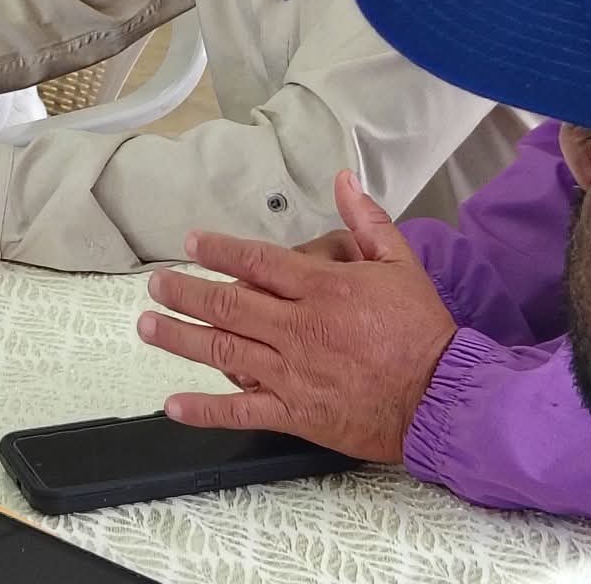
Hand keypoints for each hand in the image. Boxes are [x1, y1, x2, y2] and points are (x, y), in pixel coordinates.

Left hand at [137, 171, 457, 464]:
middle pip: (228, 304)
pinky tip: (172, 405)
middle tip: (155, 285)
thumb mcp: (401, 264)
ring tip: (147, 327)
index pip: (257, 261)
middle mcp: (297, 327)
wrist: (443, 397)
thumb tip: (344, 179)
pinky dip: (204, 410)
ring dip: (180, 338)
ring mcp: (291, 371)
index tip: (191, 243)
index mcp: (320, 289)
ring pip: (223, 351)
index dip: (219, 250)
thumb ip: (368, 221)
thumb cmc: (422, 330)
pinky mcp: (295, 412)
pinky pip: (241, 412)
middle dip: (185, 293)